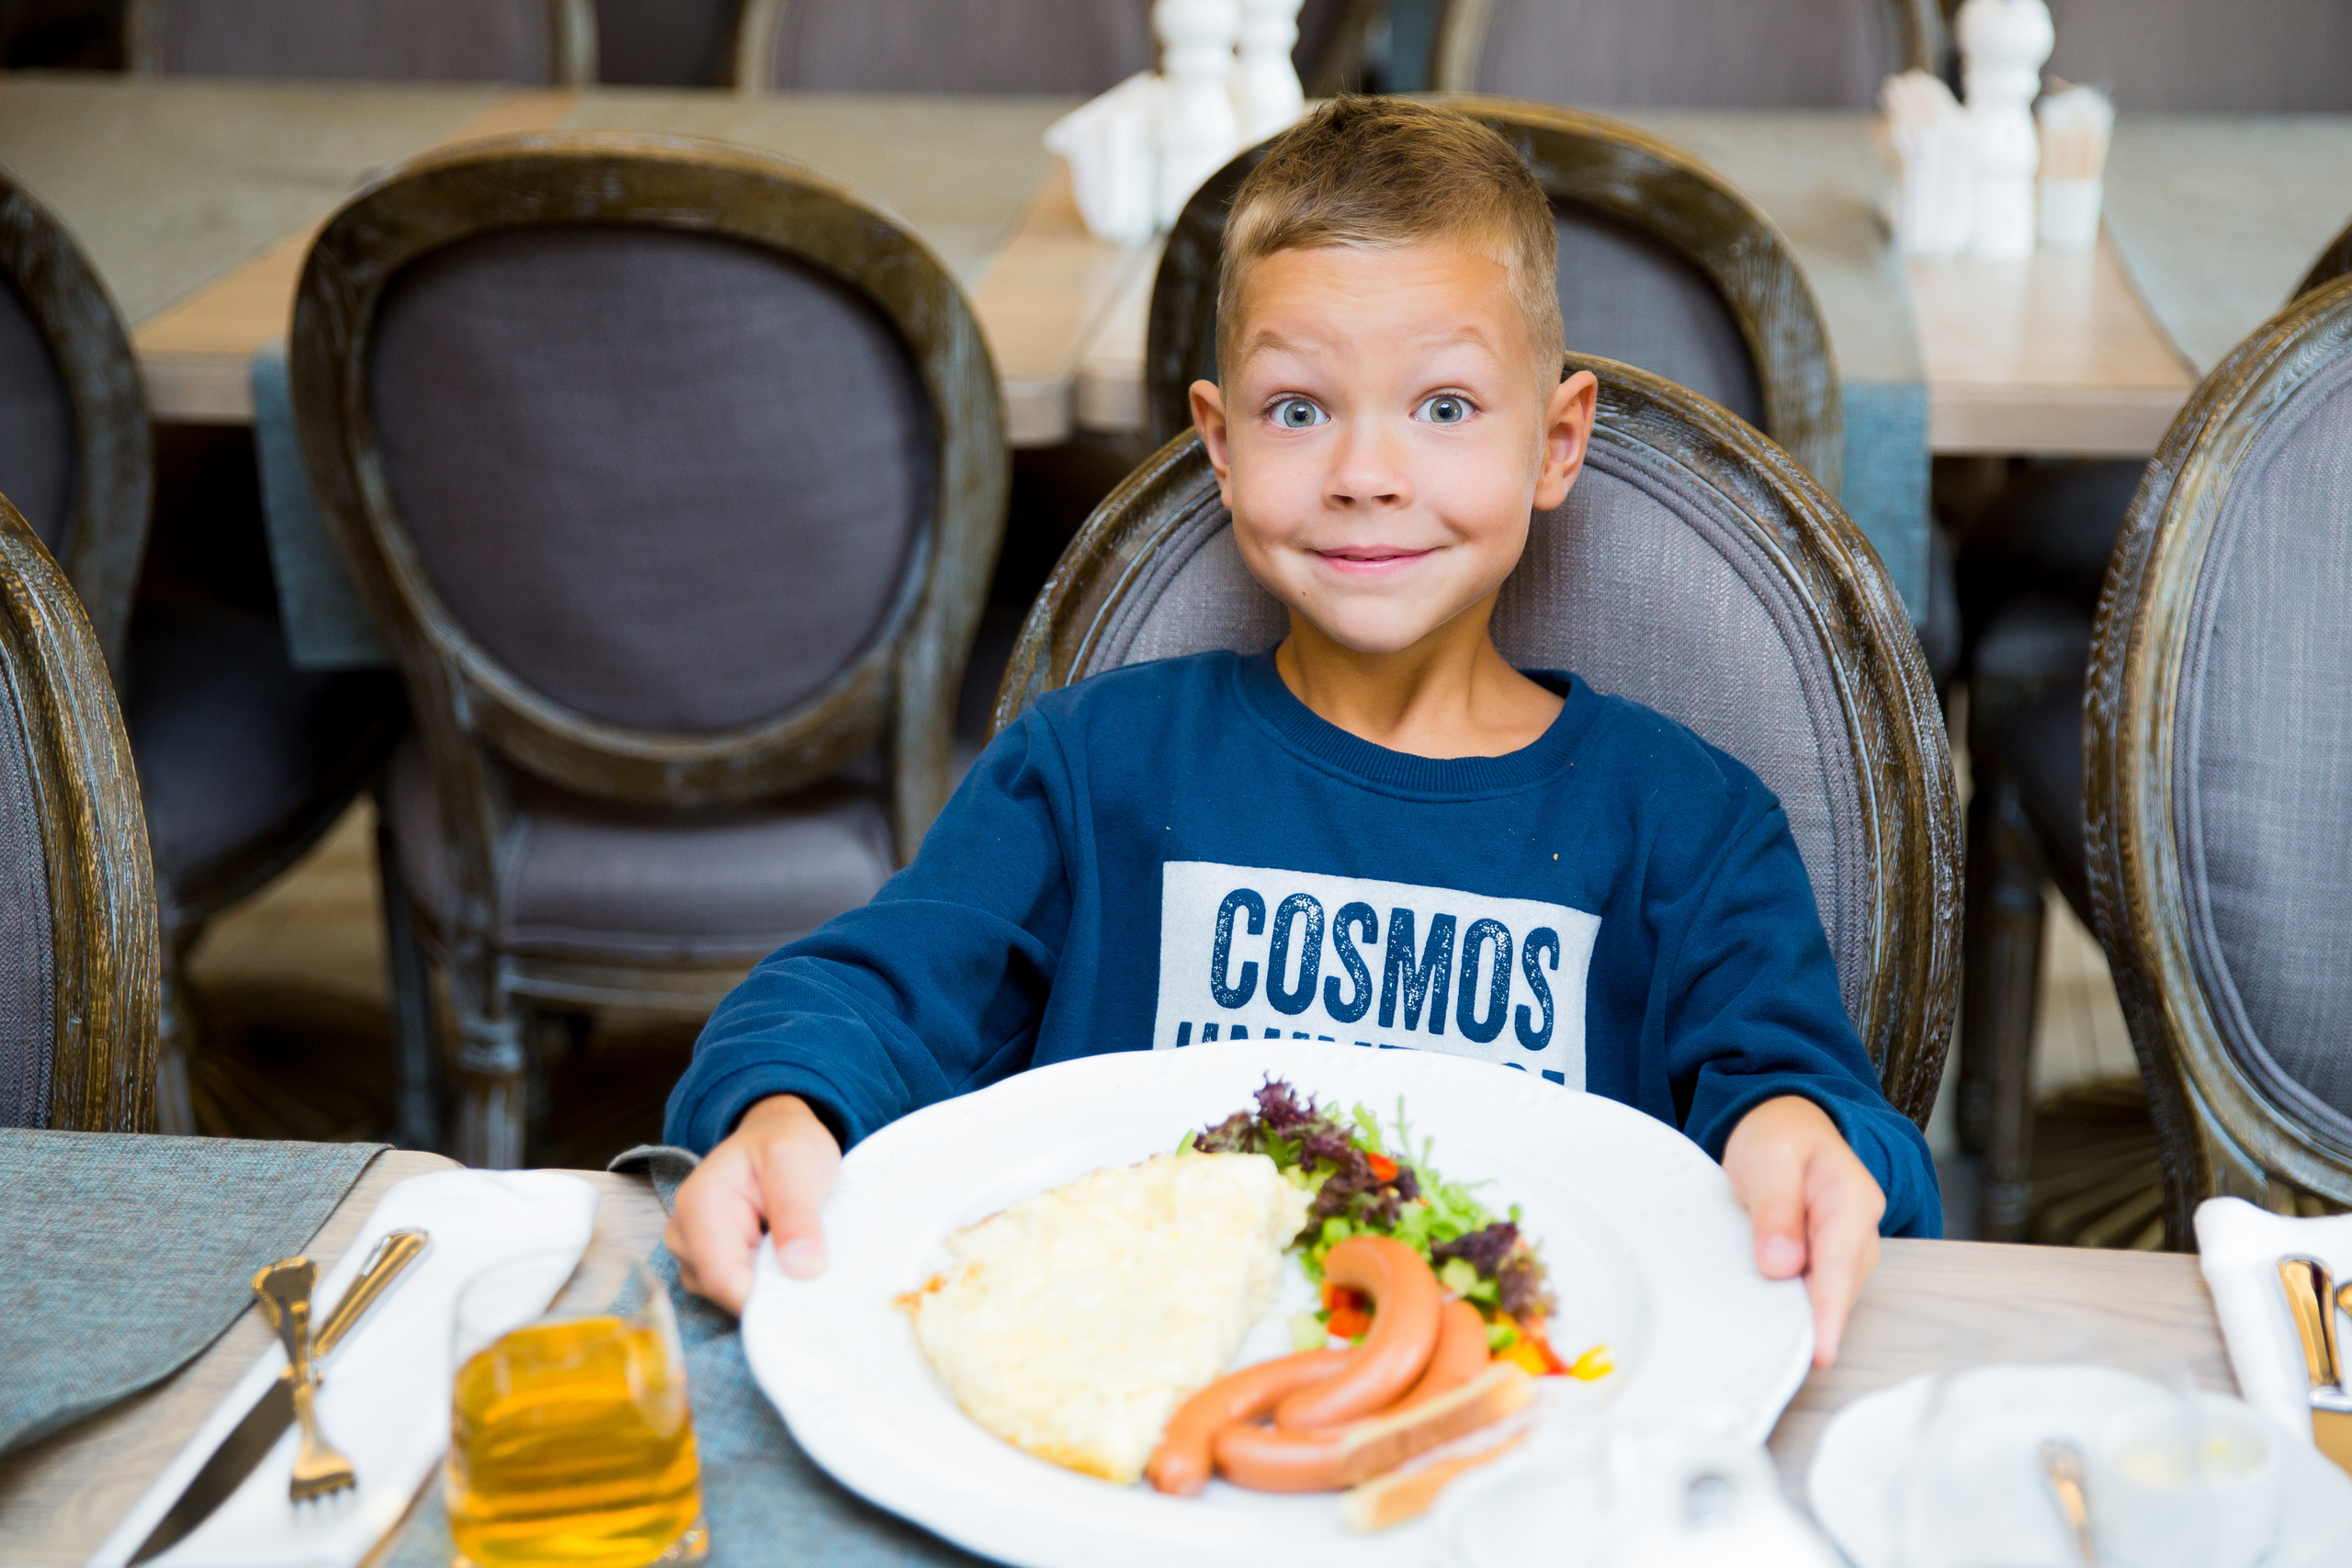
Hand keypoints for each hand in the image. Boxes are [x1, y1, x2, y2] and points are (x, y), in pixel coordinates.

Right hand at [665, 1094, 841, 1314]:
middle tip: (815, 1265)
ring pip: (733, 1297)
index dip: (766, 1296)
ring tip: (800, 1251)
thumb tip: (802, 1269)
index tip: (809, 1292)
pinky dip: (768, 1284)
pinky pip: (739, 1293)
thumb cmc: (785, 1143)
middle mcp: (685, 1235)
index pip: (723, 1278)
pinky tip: (787, 1259)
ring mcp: (695, 1254)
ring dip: (772, 1285)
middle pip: (726, 1292)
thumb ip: (797, 1214)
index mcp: (699, 1205)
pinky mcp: (711, 1266)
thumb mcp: (797, 1162)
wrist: (778, 1135)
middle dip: (772, 1290)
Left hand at [1721, 1095, 1884, 1367]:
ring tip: (1778, 1349)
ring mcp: (1846, 1246)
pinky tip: (1778, 1324)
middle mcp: (1858, 1228)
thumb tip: (1782, 1264)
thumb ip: (1776, 1207)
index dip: (1829, 1311)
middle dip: (1818, 1325)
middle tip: (1787, 1362)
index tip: (1821, 1350)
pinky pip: (1816, 1288)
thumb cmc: (1778, 1136)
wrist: (1784, 1124)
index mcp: (1851, 1198)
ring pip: (1829, 1292)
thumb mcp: (1769, 1158)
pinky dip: (1800, 1306)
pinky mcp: (1828, 1258)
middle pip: (1838, 1287)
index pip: (1840, 1264)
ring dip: (1806, 1318)